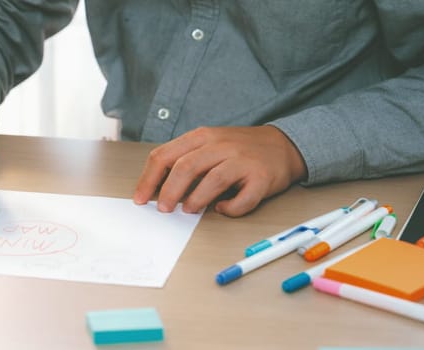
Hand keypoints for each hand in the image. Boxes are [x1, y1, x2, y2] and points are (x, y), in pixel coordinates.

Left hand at [132, 126, 305, 216]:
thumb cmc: (239, 150)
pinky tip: (222, 210)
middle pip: (186, 167)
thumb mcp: (208, 145)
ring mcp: (242, 160)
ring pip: (213, 180)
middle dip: (168, 192)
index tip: (140, 198)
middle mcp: (221, 145)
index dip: (149, 179)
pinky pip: (244, 198)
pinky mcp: (262, 177)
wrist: (283, 146)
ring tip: (188, 211)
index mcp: (202, 137)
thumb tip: (155, 189)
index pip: (165, 155)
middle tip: (162, 209)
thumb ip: (184, 161)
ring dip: (196, 199)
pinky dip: (230, 209)